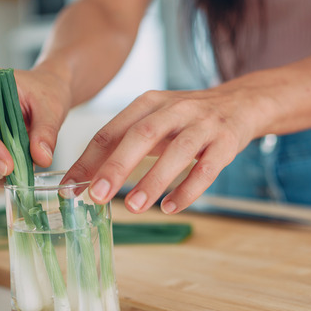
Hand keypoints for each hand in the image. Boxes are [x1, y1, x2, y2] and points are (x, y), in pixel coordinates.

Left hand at [62, 86, 261, 213]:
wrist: (241, 103)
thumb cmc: (187, 119)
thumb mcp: (153, 122)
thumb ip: (122, 146)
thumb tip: (84, 180)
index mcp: (149, 103)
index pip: (112, 131)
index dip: (88, 159)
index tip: (69, 187)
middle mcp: (175, 109)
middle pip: (141, 136)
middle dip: (116, 167)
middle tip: (96, 195)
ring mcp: (203, 125)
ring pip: (176, 152)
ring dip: (153, 181)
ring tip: (133, 207)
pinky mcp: (226, 142)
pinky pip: (206, 169)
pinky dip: (188, 190)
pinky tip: (171, 207)